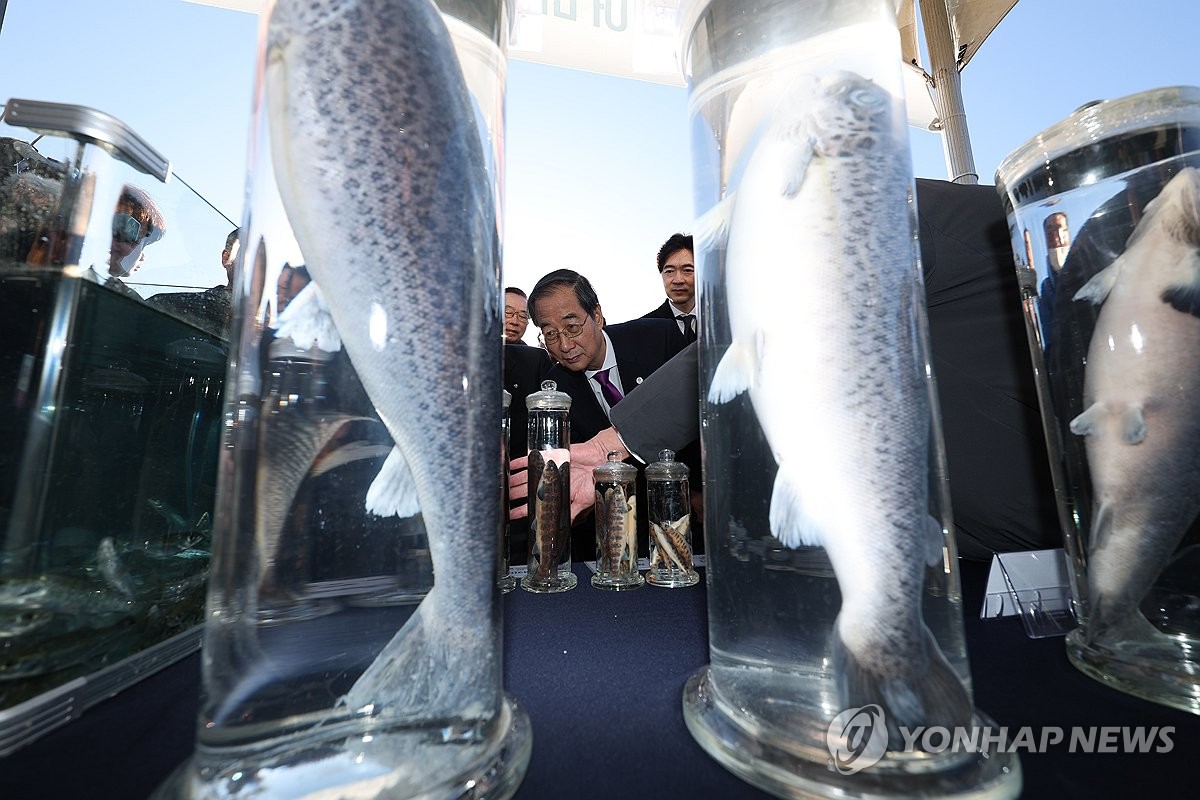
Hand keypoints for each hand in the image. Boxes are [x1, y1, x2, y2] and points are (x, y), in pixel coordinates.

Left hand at [508, 427, 628, 522]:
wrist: (603, 460)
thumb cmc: (596, 480)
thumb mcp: (583, 502)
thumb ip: (571, 514)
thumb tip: (561, 529)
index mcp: (558, 494)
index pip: (536, 504)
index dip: (523, 509)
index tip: (512, 514)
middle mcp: (551, 482)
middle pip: (528, 489)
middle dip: (514, 495)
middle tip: (502, 499)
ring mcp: (548, 468)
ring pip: (526, 475)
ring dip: (513, 480)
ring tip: (503, 485)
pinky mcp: (549, 456)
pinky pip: (530, 458)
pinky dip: (519, 462)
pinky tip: (510, 466)